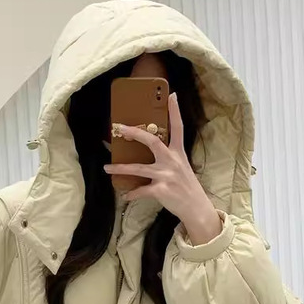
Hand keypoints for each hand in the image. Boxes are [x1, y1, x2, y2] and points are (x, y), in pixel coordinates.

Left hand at [104, 93, 222, 244]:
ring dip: (120, 168)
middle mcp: (172, 161)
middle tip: (119, 128)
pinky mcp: (161, 190)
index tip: (172, 95)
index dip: (175, 111)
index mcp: (178, 153)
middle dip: (134, 133)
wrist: (196, 208)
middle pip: (152, 141)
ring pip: (138, 168)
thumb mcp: (182, 168)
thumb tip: (153, 152)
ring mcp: (166, 175)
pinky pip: (140, 190)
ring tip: (107, 168)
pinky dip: (131, 194)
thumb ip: (169, 158)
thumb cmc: (187, 187)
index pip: (178, 128)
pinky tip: (125, 196)